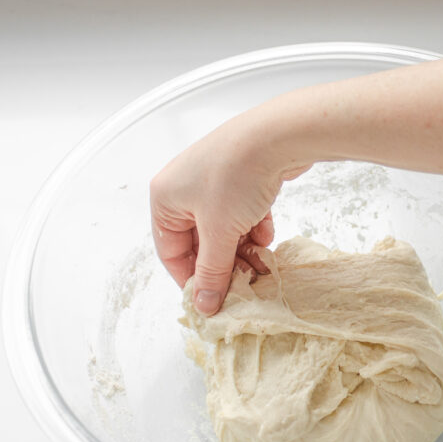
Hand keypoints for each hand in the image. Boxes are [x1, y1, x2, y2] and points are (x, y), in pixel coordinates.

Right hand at [150, 52, 442, 314]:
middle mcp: (184, 186)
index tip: (213, 301)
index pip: (171, 252)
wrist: (278, 136)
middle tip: (244, 285)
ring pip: (225, 231)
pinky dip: (254, 228)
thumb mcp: (220, 233)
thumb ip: (212, 272)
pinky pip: (242, 214)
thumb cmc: (237, 177)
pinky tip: (268, 235)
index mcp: (165, 197)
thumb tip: (204, 305)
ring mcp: (214, 180)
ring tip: (262, 263)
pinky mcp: (242, 177)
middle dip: (224, 264)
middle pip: (200, 242)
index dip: (192, 279)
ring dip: (243, 250)